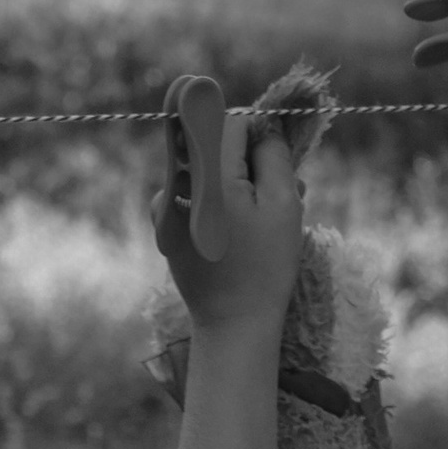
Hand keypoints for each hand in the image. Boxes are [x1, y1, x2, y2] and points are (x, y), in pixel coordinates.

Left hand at [150, 100, 303, 338]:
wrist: (232, 324)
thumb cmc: (265, 267)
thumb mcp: (283, 205)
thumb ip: (272, 153)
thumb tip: (262, 126)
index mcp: (207, 176)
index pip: (231, 124)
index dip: (258, 133)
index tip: (274, 156)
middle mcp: (177, 185)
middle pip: (213, 145)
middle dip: (246, 160)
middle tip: (274, 190)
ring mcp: (164, 207)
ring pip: (204, 170)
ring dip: (234, 181)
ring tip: (262, 216)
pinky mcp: (164, 226)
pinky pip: (191, 195)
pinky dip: (215, 202)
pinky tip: (238, 229)